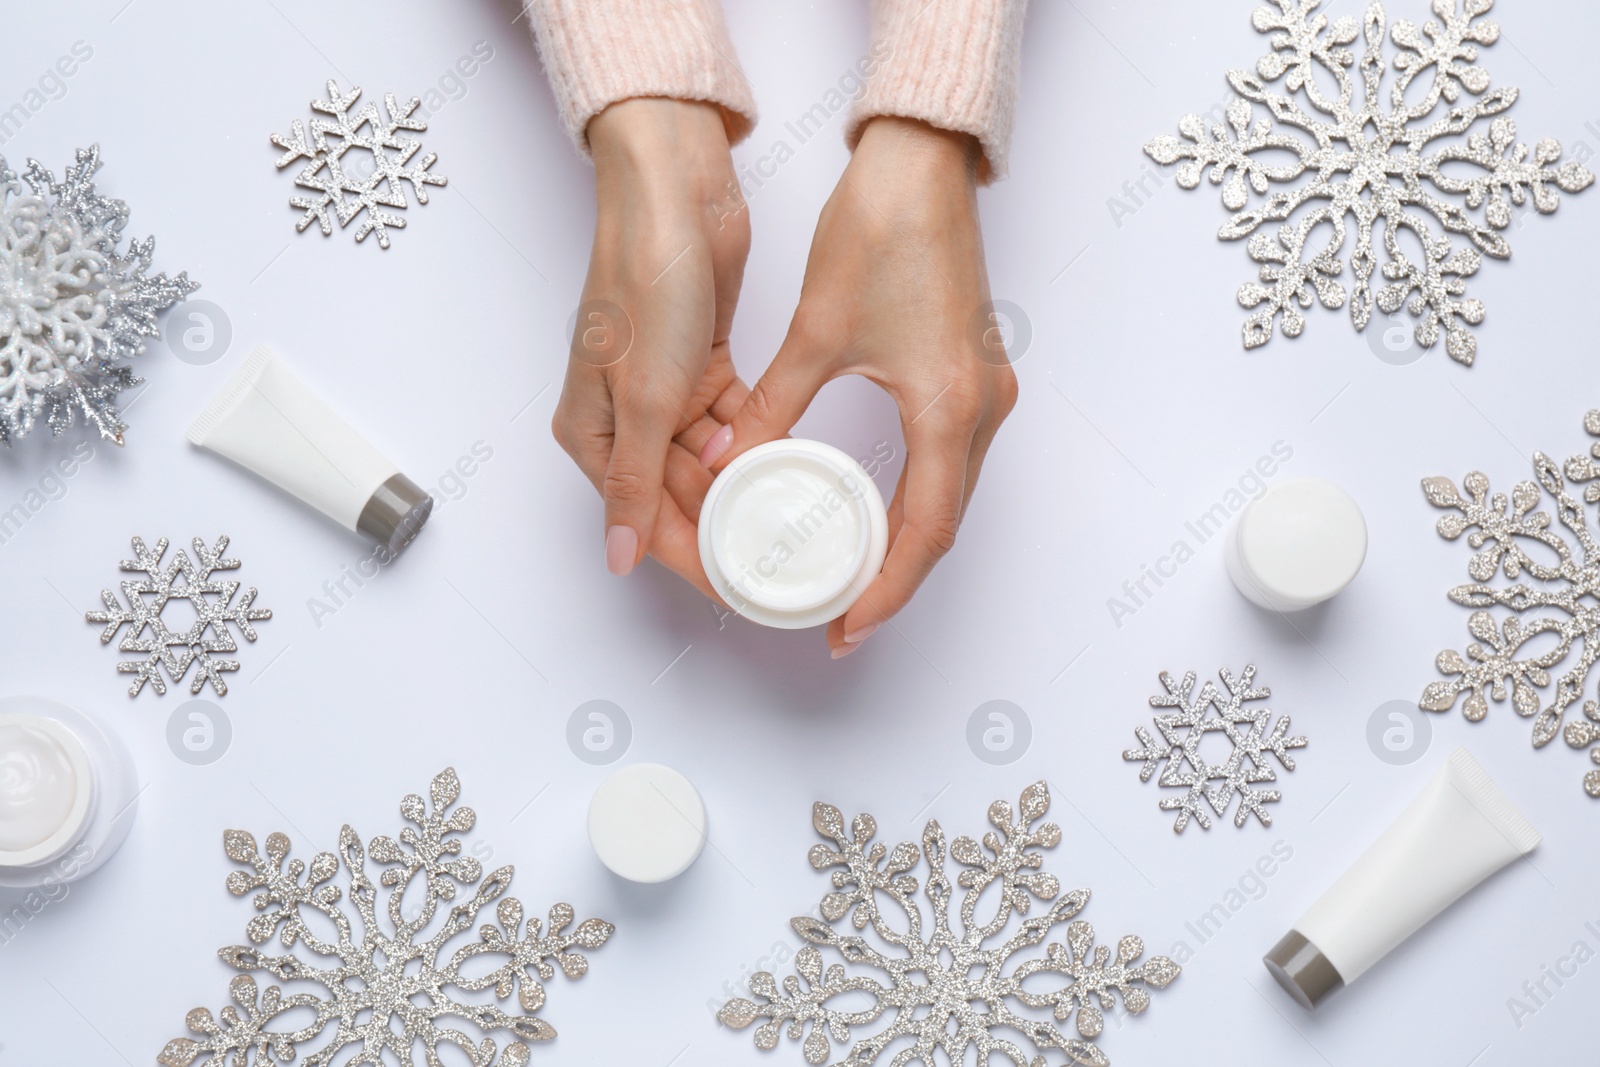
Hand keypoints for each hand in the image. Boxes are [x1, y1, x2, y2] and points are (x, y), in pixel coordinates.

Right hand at [552, 98, 749, 596]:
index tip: (740, 588)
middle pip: (679, 497)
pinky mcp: (702, 368)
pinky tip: (788, 463)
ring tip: (792, 518)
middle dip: (726, 525)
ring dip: (745, 485)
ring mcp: (665, 393)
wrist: (676, 197)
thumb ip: (634, 483)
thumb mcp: (644, 398)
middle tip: (780, 559)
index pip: (643, 519)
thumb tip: (619, 557)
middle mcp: (624, 418)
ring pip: (710, 464)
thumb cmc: (644, 281)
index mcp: (591, 432)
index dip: (692, 558)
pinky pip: (731, 426)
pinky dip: (756, 442)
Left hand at [706, 117, 1017, 655]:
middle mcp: (982, 409)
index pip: (923, 533)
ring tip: (856, 577)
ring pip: (953, 496)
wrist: (923, 166)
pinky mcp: (976, 374)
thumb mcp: (817, 334)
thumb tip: (726, 461)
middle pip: (945, 525)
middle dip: (895, 579)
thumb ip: (772, 408)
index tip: (847, 627)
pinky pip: (953, 460)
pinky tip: (879, 513)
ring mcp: (987, 391)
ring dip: (908, 542)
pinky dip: (919, 499)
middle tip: (845, 617)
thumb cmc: (882, 233)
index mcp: (948, 407)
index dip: (886, 591)